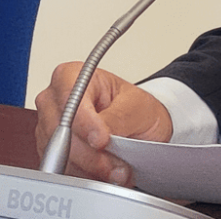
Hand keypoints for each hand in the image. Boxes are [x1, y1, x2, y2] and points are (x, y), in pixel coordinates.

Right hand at [34, 62, 173, 185]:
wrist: (140, 126)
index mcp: (72, 76)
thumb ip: (116, 117)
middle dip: (90, 153)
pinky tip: (104, 174)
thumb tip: (100, 133)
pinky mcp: (52, 154)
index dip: (85, 123)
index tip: (102, 140)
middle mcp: (55, 102)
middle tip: (114, 164)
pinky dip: (86, 176)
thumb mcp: (135, 105)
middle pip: (61, 133)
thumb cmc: (135, 107)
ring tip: (116, 171)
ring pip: (60, 155)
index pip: (70, 101)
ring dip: (90, 168)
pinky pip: (63, 169)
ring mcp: (49, 129)